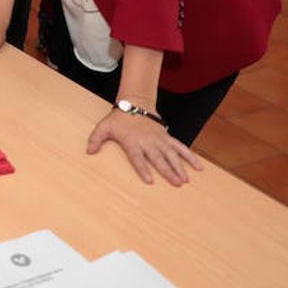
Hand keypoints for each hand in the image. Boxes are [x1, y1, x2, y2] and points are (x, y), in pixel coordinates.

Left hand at [87, 108, 202, 185]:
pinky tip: (199, 166)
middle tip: (177, 183)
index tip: (150, 180)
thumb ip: (95, 139)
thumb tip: (88, 151)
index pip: (138, 158)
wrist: (134, 104)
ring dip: (180, 167)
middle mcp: (148, 142)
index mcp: (133, 142)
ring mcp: (159, 140)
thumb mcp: (104, 127)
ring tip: (186, 179)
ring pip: (172, 155)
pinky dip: (190, 156)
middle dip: (168, 171)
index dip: (143, 169)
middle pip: (159, 159)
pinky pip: (180, 147)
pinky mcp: (166, 137)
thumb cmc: (118, 119)